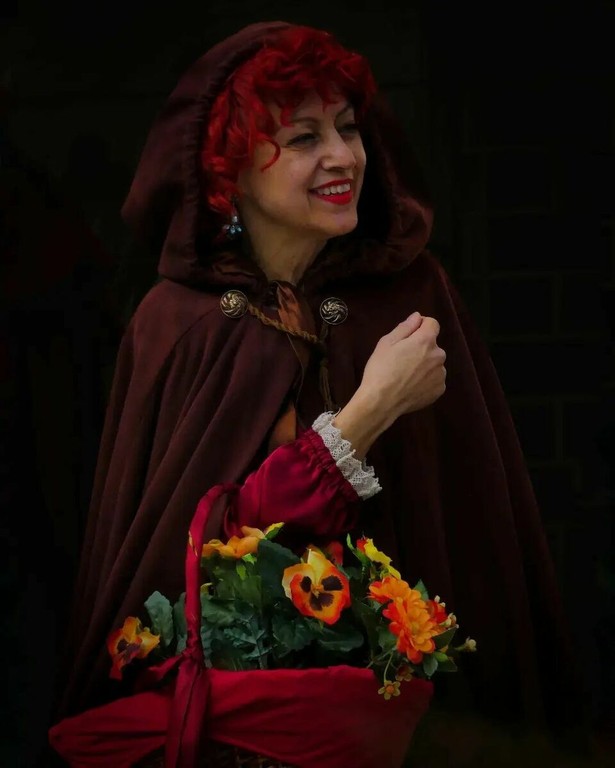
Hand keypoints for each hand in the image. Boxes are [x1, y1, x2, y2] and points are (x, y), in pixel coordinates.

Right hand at [332, 312, 445, 459]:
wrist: (382, 402)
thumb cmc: (380, 370)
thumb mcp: (386, 343)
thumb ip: (405, 328)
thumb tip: (418, 317)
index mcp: (425, 341)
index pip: (432, 323)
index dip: (421, 326)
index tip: (409, 335)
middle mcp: (438, 356)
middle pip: (432, 345)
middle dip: (421, 348)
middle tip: (402, 359)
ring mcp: (440, 375)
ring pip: (434, 363)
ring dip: (424, 365)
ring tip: (406, 376)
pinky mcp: (439, 390)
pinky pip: (434, 379)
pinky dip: (426, 381)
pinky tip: (411, 386)